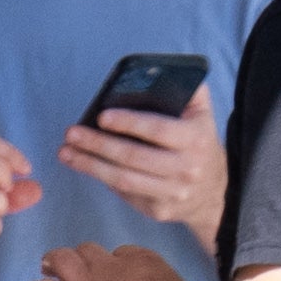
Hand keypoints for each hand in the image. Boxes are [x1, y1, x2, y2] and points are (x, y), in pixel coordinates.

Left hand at [58, 85, 225, 254]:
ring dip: (90, 165)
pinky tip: (84, 165)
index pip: (158, 130)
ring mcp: (172, 193)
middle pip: (133, 157)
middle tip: (72, 133)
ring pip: (123, 180)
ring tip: (66, 152)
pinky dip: (102, 178)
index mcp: (195, 140)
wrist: (214, 192)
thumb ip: (189, 91)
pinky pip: (125, 193)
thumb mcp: (202, 115)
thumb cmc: (199, 145)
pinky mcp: (158, 210)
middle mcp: (186, 169)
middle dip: (97, 145)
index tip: (101, 117)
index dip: (129, 123)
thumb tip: (158, 70)